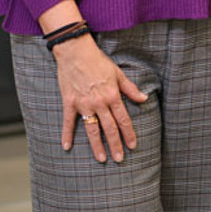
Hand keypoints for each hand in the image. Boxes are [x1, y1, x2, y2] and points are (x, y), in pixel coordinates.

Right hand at [52, 35, 147, 163]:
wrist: (76, 53)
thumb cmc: (98, 61)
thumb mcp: (118, 73)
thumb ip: (130, 89)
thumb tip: (144, 99)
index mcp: (112, 96)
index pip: (123, 119)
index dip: (129, 134)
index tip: (133, 146)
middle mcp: (99, 103)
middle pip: (109, 128)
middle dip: (115, 144)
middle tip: (120, 159)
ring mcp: (83, 104)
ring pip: (92, 129)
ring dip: (97, 145)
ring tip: (101, 159)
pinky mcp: (69, 103)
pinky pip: (68, 122)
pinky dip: (67, 135)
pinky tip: (66, 147)